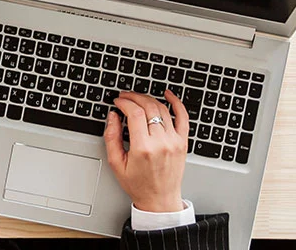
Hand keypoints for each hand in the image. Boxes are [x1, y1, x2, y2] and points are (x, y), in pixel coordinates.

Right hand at [104, 91, 189, 212]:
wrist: (160, 199)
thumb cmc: (138, 184)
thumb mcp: (116, 163)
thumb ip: (111, 137)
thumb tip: (113, 116)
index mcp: (143, 148)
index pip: (134, 113)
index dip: (124, 102)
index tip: (118, 101)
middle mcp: (161, 142)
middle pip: (149, 107)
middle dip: (134, 97)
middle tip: (125, 96)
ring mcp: (174, 141)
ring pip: (163, 109)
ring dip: (149, 98)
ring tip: (139, 97)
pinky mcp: (183, 142)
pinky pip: (183, 117)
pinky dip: (176, 103)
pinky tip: (169, 95)